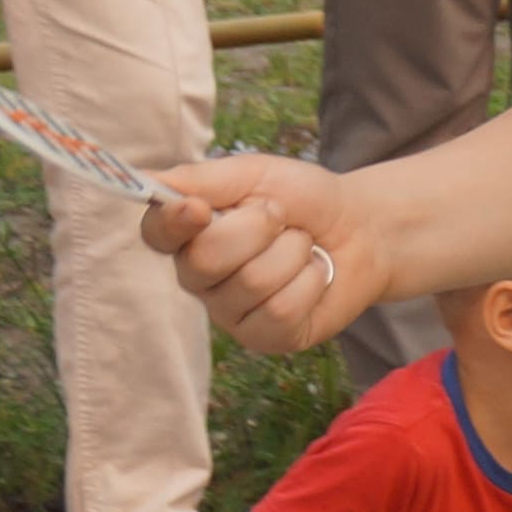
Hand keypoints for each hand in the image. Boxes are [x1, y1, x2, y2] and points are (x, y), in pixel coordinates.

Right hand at [148, 149, 380, 354]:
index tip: (199, 208)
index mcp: (189, 234)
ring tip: (301, 245)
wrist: (362, 228)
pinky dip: (310, 281)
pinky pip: (281, 310)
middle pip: (204, 261)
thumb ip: (202, 179)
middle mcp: (200, 277)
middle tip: (281, 218)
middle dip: (256, 228)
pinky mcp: (264, 336)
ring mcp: (230, 311)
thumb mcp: (256, 175)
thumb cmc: (303, 200)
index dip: (173, 223)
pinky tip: (314, 274)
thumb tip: (150, 180)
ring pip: (252, 283)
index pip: (156, 233)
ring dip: (292, 252)